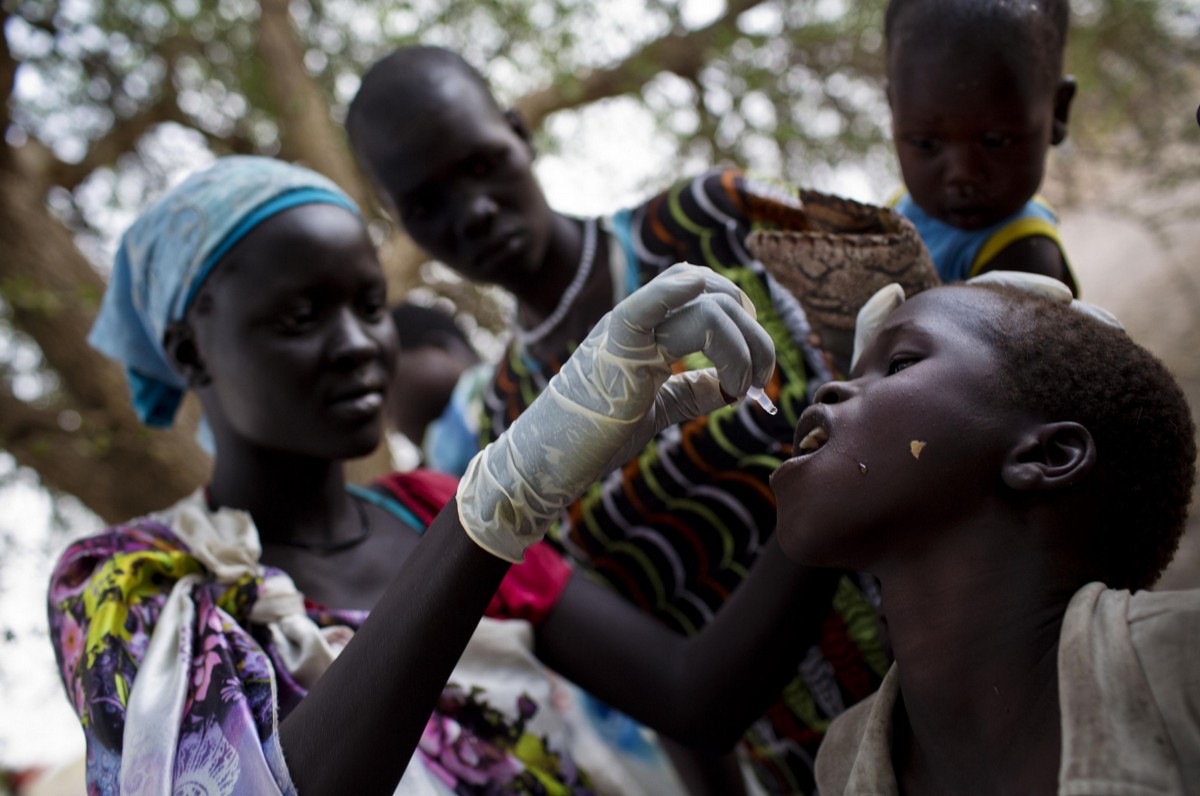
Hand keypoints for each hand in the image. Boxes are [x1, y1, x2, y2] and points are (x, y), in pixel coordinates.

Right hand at [457, 263, 776, 561]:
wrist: (545, 461)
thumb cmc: (592, 438)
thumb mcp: (654, 409)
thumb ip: (689, 392)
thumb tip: (729, 386)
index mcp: (644, 328)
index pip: (703, 290)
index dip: (741, 315)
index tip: (753, 360)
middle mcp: (636, 320)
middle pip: (714, 294)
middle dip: (754, 334)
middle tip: (762, 378)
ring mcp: (625, 332)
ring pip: (706, 307)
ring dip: (744, 345)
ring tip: (744, 387)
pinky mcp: (615, 352)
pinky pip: (648, 306)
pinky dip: (679, 296)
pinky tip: (708, 304)